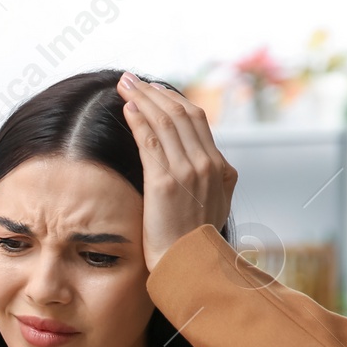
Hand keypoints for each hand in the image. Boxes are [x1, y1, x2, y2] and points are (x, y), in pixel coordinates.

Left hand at [116, 72, 237, 271]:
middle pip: (181, 114)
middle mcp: (209, 165)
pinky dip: (139, 121)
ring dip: (142, 99)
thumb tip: (194, 169)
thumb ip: (205, 185)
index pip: (196, 121)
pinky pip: (151, 143)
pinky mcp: (166, 183)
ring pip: (165, 122)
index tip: (153, 89)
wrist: (192, 267)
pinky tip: (127, 108)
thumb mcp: (210, 209)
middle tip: (132, 78)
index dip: (173, 100)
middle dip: (154, 92)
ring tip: (124, 85)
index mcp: (222, 170)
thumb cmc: (193, 246)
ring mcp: (189, 172)